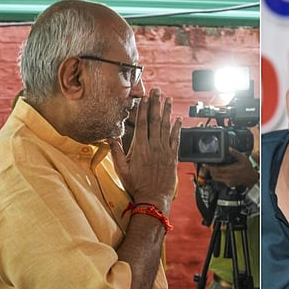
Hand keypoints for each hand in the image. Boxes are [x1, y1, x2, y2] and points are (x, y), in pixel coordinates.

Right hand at [109, 88, 181, 212]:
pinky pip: (176, 139)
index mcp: (140, 148)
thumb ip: (116, 152)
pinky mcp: (173, 157)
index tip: (144, 97)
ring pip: (166, 127)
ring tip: (168, 99)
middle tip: (157, 91)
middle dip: (156, 104)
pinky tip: (178, 118)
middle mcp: (154, 146)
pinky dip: (177, 128)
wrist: (154, 198)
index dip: (143, 108)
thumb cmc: (136, 185)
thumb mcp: (121, 170)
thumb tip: (110, 137)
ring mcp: (165, 151)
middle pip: (155, 121)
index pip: (142, 123)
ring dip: (167, 111)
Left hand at [205, 149, 257, 187]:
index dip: (210, 167)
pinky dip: (218, 176)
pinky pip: (220, 180)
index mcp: (231, 170)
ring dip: (212, 173)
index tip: (205, 164)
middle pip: (214, 174)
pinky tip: (219, 172)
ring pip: (216, 178)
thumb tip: (229, 148)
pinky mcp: (228, 184)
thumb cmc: (248, 168)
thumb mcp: (244, 158)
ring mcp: (228, 181)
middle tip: (207, 165)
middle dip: (209, 170)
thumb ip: (236, 153)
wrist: (251, 178)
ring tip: (211, 168)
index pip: (217, 169)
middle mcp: (228, 177)